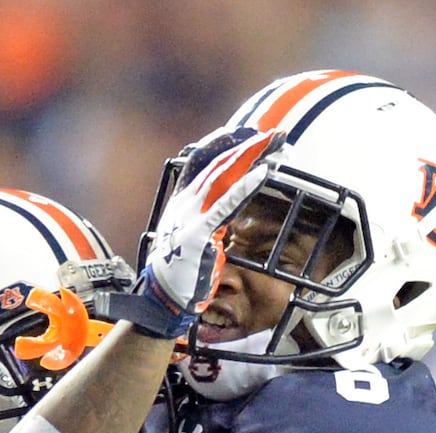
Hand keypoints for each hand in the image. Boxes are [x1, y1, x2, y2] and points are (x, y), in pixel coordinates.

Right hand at [104, 123, 282, 338]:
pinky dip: (247, 185)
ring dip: (250, 153)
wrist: (163, 297)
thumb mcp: (187, 237)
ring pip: (223, 173)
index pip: (201, 160)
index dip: (222, 142)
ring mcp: (192, 214)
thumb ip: (203, 218)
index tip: (244, 132)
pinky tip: (264, 172)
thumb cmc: (180, 272)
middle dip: (246, 142)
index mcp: (182, 201)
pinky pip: (228, 202)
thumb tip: (224, 211)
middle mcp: (185, 202)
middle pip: (217, 161)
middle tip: (272, 132)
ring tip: (272, 140)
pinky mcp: (201, 231)